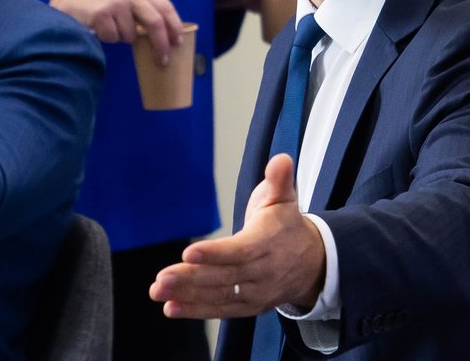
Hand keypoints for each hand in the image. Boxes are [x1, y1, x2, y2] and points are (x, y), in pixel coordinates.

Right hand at [49, 0, 182, 65]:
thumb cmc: (102, 0)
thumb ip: (143, 10)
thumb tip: (163, 38)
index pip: (165, 7)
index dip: (174, 26)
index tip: (177, 43)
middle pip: (155, 22)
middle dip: (161, 45)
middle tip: (162, 61)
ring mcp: (116, 3)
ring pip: (131, 36)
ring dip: (123, 38)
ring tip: (111, 26)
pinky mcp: (101, 14)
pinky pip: (113, 38)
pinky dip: (108, 38)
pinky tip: (99, 26)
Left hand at [150, 154, 325, 317]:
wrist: (311, 262)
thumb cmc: (286, 225)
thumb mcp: (285, 198)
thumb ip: (279, 179)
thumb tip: (280, 160)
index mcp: (268, 243)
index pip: (240, 251)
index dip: (214, 254)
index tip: (188, 252)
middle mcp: (262, 272)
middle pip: (224, 277)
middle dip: (191, 278)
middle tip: (162, 278)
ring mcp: (255, 292)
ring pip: (219, 295)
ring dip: (187, 296)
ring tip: (158, 291)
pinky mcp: (248, 306)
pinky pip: (220, 310)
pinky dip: (196, 310)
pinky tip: (171, 307)